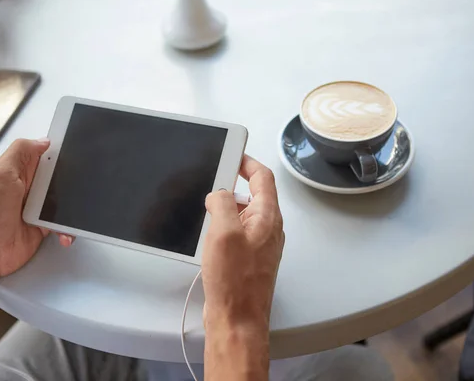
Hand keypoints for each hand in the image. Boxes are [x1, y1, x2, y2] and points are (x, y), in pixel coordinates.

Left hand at [0, 138, 72, 281]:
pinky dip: (66, 228)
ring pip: (63, 200)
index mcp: (16, 171)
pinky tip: (63, 232)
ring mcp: (34, 207)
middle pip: (57, 177)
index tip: (74, 153)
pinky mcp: (42, 226)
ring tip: (71, 213)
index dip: (57, 153)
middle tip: (74, 188)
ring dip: (71, 207)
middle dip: (69, 182)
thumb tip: (42, 141)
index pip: (42, 154)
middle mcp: (26, 187)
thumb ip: (21, 153)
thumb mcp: (0, 175)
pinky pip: (62, 223)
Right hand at [202, 155, 283, 327]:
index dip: (247, 163)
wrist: (237, 319)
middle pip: (253, 195)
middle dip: (231, 187)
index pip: (263, 178)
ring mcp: (259, 245)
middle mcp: (267, 229)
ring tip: (206, 216)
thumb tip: (220, 193)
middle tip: (211, 185)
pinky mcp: (248, 259)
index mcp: (268, 217)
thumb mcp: (224, 232)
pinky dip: (222, 228)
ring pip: (242, 215)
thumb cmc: (235, 281)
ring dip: (224, 210)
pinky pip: (236, 234)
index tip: (233, 155)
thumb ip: (224, 203)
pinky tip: (208, 238)